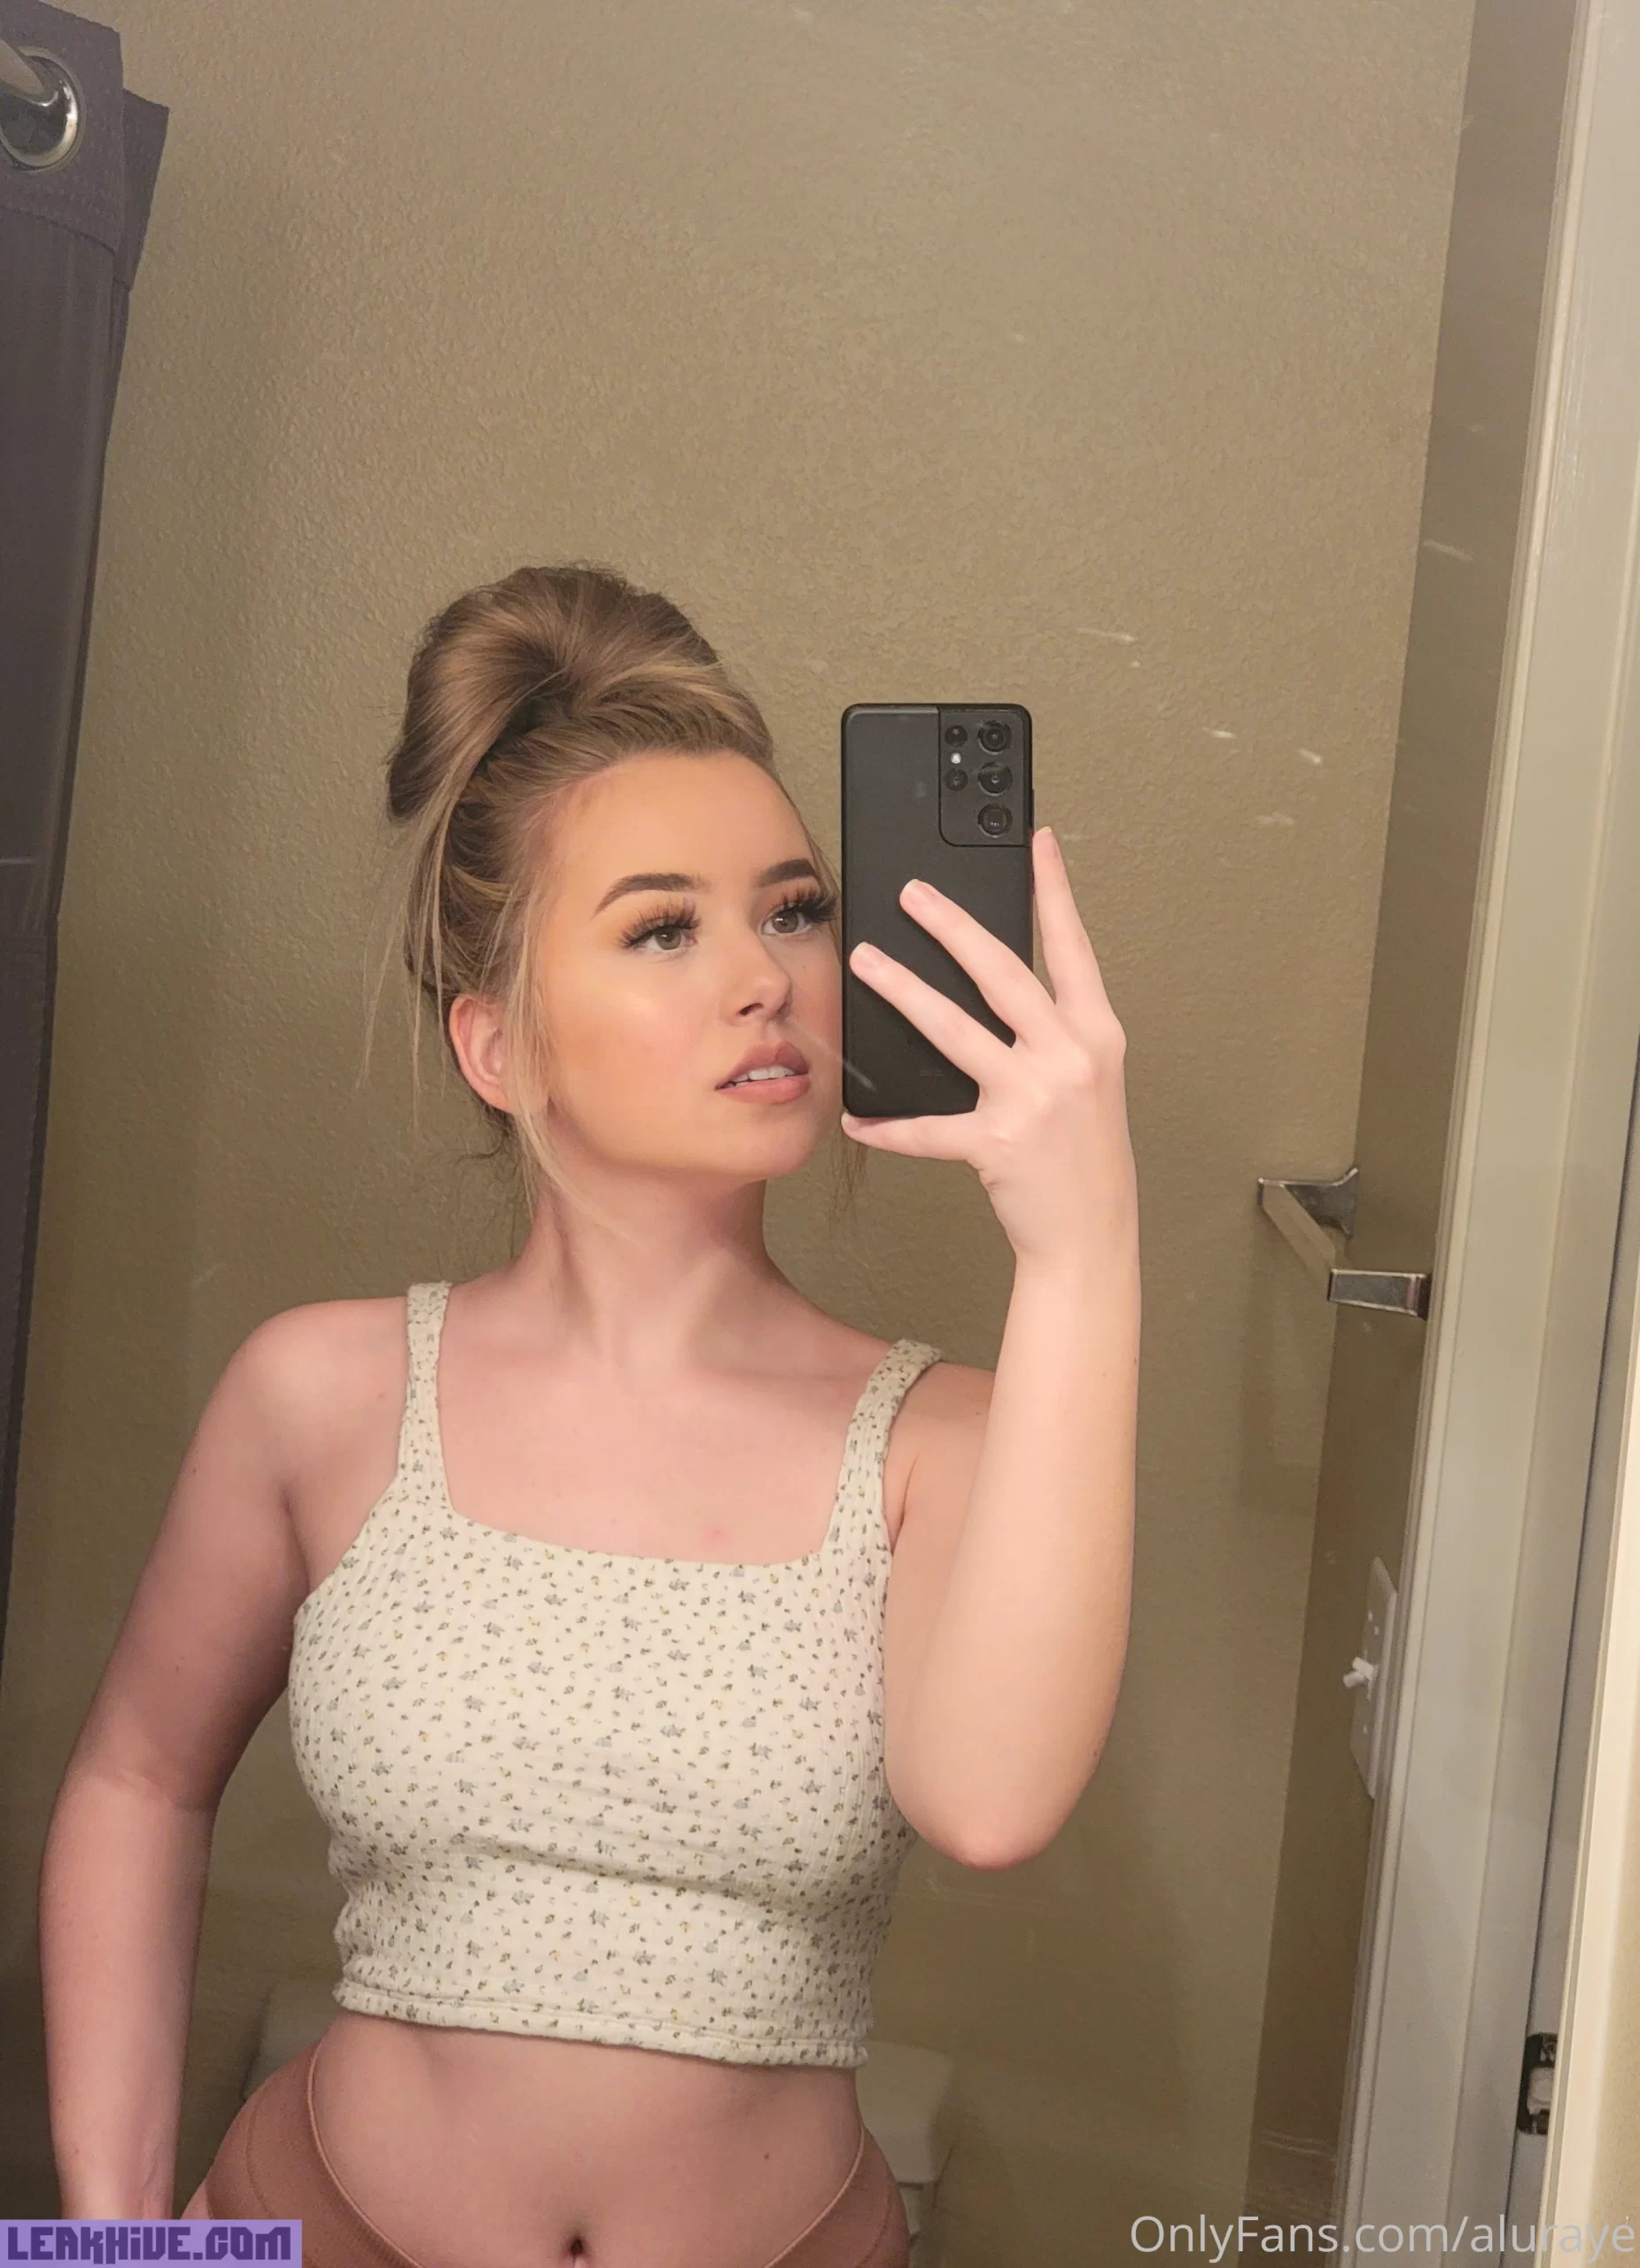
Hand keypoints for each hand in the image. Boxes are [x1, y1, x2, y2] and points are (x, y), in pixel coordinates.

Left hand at [841, 825, 1135, 1265]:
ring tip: (867, 961)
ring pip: (954, 1028)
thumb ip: (1053, 1031)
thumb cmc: (1086, 1157)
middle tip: (912, 893)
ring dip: (903, 991)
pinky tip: (858, 1120)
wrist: (1092, 1236)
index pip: (1072, 947)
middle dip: (952, 926)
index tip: (1039, 843)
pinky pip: (928, 1126)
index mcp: (1096, 1034)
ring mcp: (1033, 1098)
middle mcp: (1069, 1057)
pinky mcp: (995, 1142)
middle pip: (1002, 973)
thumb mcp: (1088, 1080)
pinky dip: (889, 1126)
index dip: (1055, 891)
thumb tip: (999, 985)